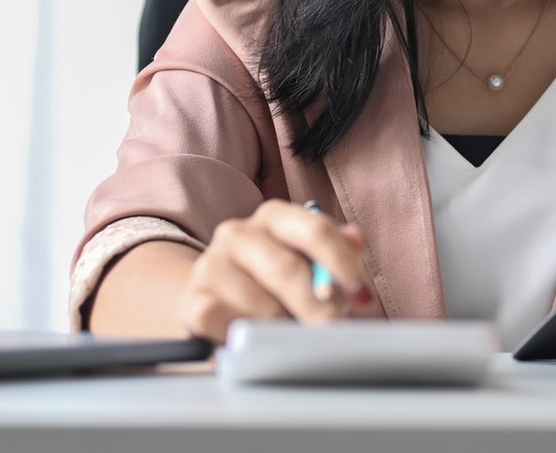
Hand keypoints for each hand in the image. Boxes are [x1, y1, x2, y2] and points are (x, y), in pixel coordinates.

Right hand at [178, 199, 382, 342]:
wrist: (215, 297)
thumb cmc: (272, 279)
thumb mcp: (308, 259)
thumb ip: (337, 249)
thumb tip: (356, 241)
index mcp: (275, 216)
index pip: (315, 231)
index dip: (343, 265)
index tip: (362, 297)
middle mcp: (239, 233)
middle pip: (288, 270)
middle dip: (318, 305)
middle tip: (335, 328)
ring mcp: (211, 265)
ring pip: (263, 307)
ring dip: (285, 329)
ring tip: (293, 335)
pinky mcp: (193, 301)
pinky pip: (230, 324)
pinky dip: (249, 337)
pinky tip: (258, 339)